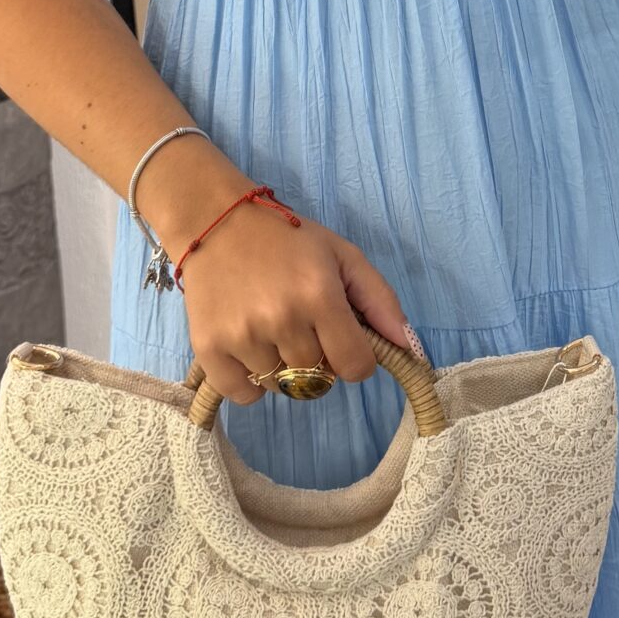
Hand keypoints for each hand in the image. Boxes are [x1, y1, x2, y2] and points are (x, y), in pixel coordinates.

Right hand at [178, 198, 418, 408]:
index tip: (342, 339)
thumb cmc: (288, 240)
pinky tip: (249, 348)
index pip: (355, 367)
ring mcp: (242, 336)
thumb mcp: (343, 256)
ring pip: (281, 387)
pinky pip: (244, 394)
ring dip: (283, 368)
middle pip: (318, 379)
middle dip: (318, 358)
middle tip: (302, 326)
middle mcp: (282, 319)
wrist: (216, 222)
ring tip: (271, 329)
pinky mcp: (209, 348)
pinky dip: (250, 382)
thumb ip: (380, 301)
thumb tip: (409, 348)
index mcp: (320, 296)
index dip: (355, 358)